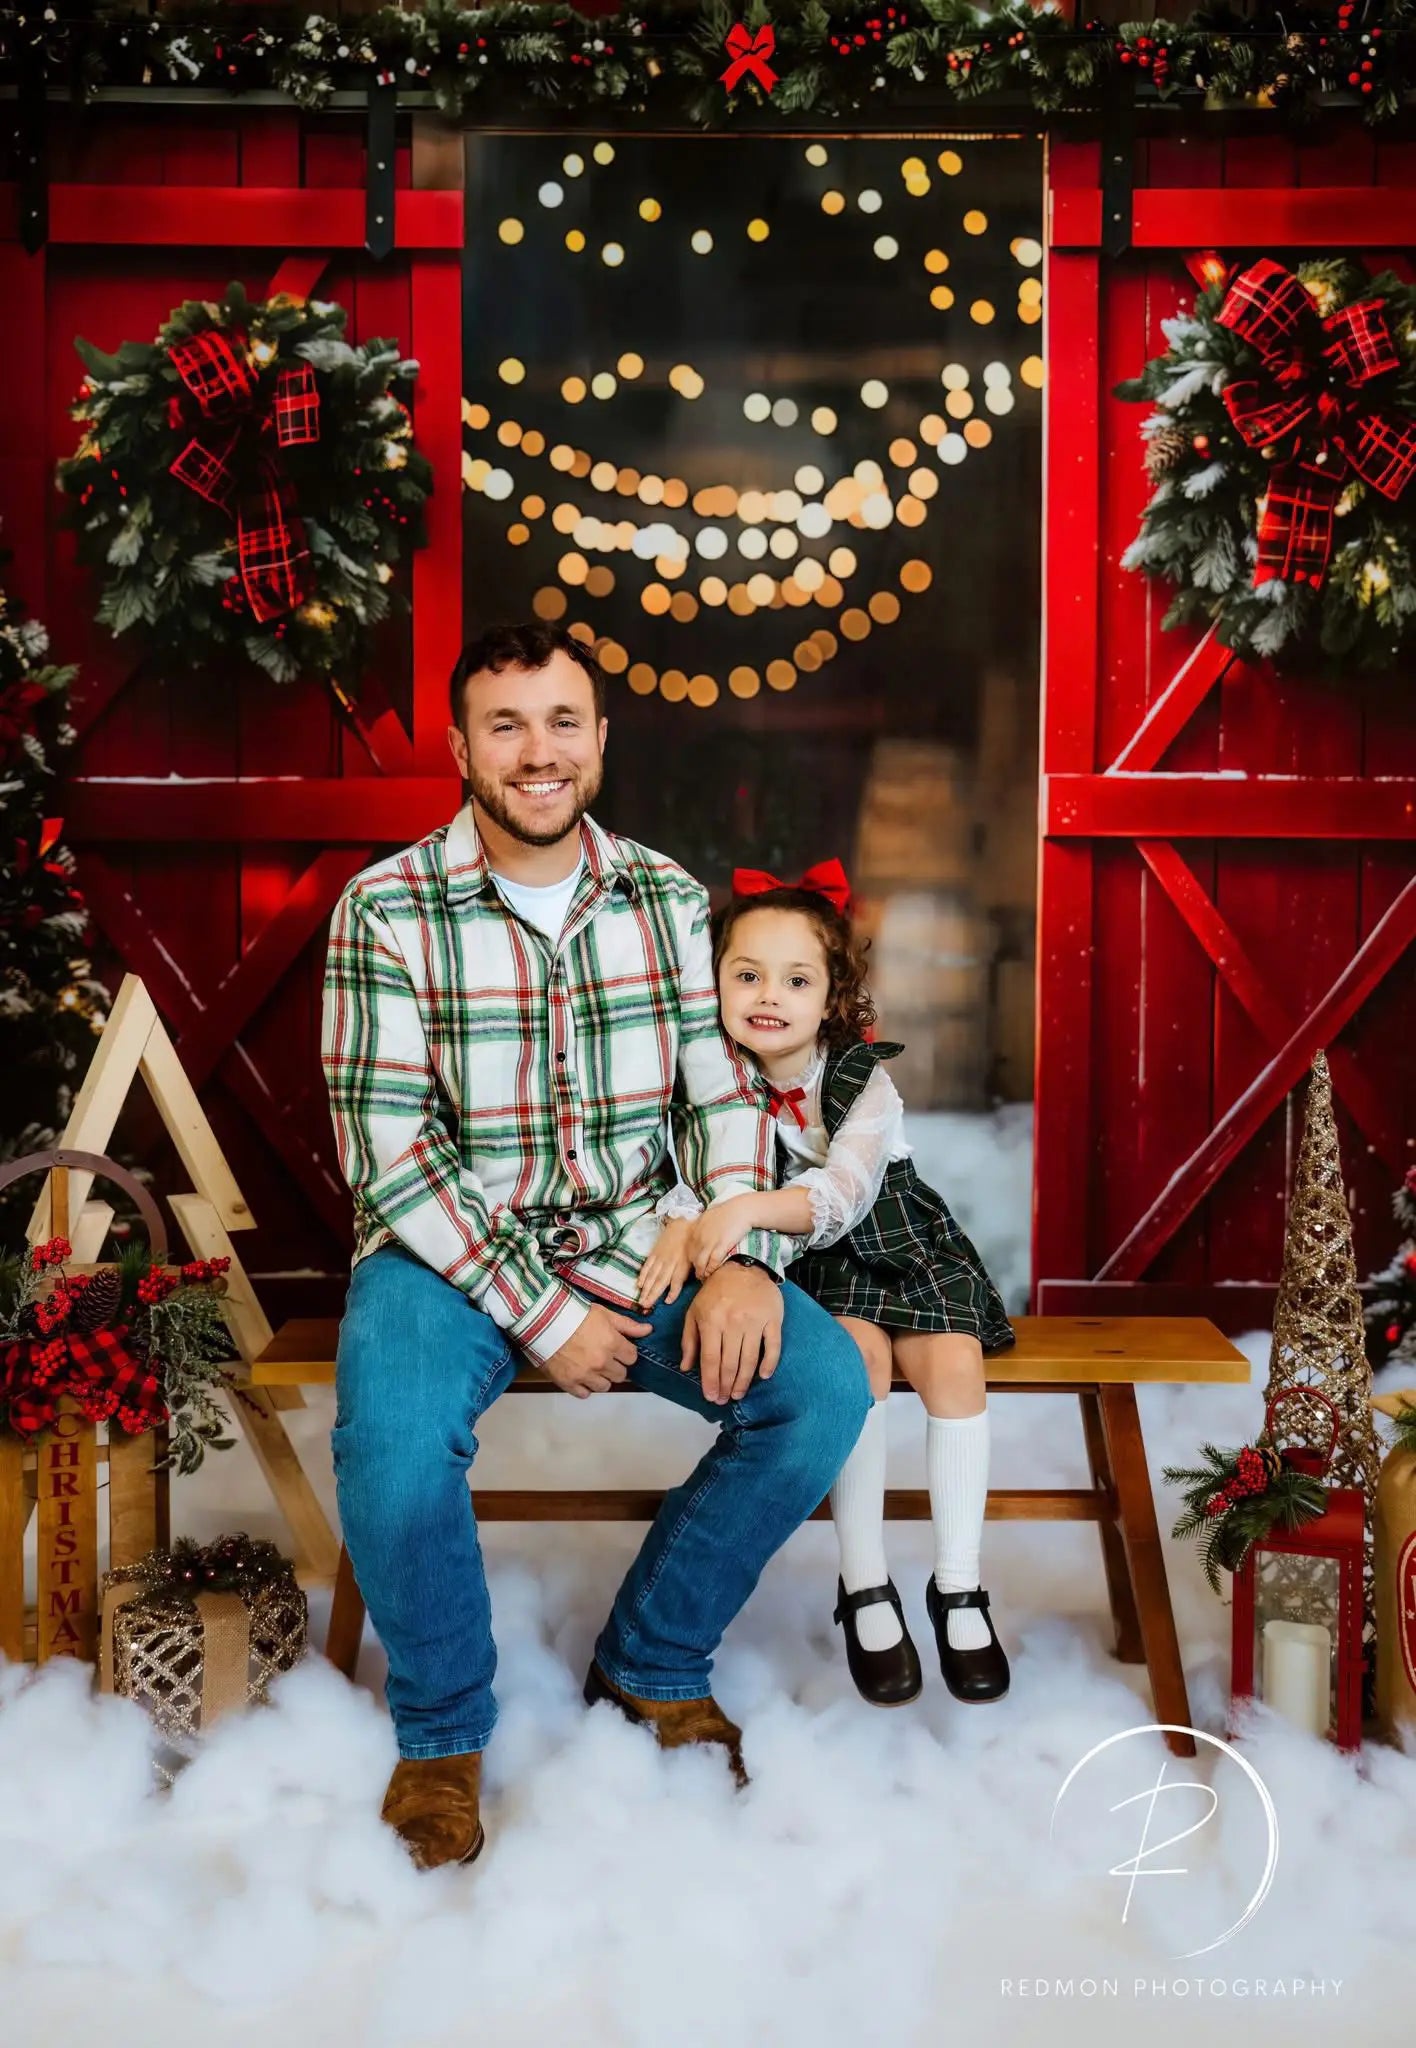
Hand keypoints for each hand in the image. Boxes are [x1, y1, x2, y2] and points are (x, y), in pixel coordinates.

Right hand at [539, 1303, 652, 1397]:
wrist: (541, 1320)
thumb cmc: (574, 1313)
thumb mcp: (604, 1313)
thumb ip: (627, 1325)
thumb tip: (649, 1330)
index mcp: (612, 1344)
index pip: (632, 1357)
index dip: (625, 1352)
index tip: (617, 1348)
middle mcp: (601, 1362)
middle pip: (620, 1374)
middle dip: (615, 1366)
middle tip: (604, 1357)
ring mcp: (585, 1375)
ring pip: (604, 1387)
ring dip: (601, 1378)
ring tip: (591, 1367)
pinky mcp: (568, 1383)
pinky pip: (584, 1394)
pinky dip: (584, 1387)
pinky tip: (580, 1375)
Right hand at [637, 1219, 693, 1309]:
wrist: (683, 1223)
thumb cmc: (691, 1243)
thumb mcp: (695, 1258)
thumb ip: (691, 1272)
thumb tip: (696, 1283)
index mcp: (682, 1265)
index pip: (676, 1281)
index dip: (672, 1292)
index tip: (667, 1302)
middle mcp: (670, 1263)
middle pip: (660, 1281)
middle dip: (652, 1295)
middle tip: (645, 1305)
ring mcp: (660, 1258)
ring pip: (651, 1276)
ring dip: (645, 1288)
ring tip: (641, 1299)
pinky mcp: (654, 1253)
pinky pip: (647, 1266)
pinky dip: (642, 1275)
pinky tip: (639, 1284)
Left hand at [680, 1261, 782, 1405]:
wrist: (742, 1266)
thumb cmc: (714, 1291)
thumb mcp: (694, 1312)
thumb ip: (689, 1340)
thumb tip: (686, 1367)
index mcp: (711, 1321)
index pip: (710, 1359)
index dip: (710, 1381)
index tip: (710, 1397)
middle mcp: (733, 1323)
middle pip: (729, 1363)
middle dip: (725, 1386)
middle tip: (723, 1400)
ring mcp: (754, 1322)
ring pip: (750, 1359)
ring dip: (744, 1381)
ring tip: (738, 1394)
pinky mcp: (772, 1319)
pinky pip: (772, 1346)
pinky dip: (769, 1363)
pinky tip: (763, 1376)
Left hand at [687, 1195, 756, 1279]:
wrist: (742, 1209)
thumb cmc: (728, 1211)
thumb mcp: (709, 1216)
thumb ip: (702, 1227)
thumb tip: (699, 1234)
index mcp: (695, 1230)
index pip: (688, 1249)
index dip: (692, 1259)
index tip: (696, 1264)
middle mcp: (699, 1237)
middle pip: (692, 1258)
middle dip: (695, 1268)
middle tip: (700, 1274)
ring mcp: (709, 1242)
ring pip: (700, 1263)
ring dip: (702, 1272)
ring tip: (705, 1277)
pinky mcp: (721, 1246)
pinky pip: (712, 1263)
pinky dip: (711, 1270)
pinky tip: (713, 1273)